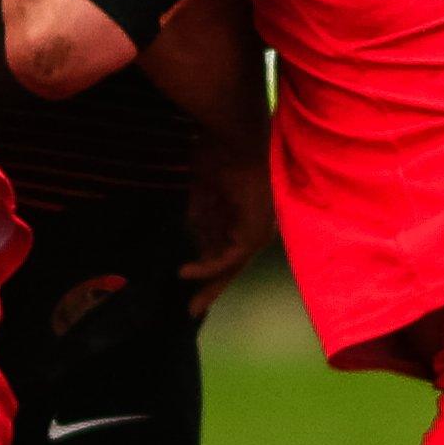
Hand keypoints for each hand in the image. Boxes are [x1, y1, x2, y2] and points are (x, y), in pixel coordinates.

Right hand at [180, 135, 275, 317]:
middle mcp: (256, 225)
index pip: (226, 247)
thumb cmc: (217, 152)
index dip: (207, 264)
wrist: (234, 135)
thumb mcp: (203, 192)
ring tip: (189, 304)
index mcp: (244, 213)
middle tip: (192, 310)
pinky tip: (185, 272)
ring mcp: (259, 229)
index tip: (187, 278)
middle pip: (231, 263)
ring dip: (209, 285)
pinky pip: (228, 258)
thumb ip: (201, 219)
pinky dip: (206, 267)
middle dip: (212, 287)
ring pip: (231, 266)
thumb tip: (194, 242)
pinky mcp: (254, 232)